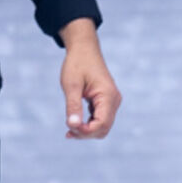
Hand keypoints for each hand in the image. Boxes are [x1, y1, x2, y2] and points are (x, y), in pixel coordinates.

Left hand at [58, 24, 120, 139]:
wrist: (84, 49)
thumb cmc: (77, 64)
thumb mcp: (71, 85)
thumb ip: (73, 106)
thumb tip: (72, 125)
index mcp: (108, 95)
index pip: (101, 124)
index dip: (85, 131)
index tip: (69, 126)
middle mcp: (114, 100)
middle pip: (103, 129)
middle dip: (85, 133)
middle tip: (67, 129)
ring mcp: (112, 101)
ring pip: (102, 126)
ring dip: (86, 131)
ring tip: (69, 127)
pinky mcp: (107, 102)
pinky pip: (100, 120)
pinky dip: (88, 125)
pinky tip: (74, 123)